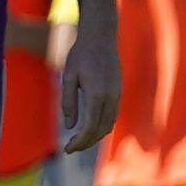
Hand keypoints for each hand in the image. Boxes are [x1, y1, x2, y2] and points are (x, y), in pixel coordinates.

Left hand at [57, 35, 120, 156]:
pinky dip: (101, 126)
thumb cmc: (80, 54)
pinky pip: (112, 116)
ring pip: (108, 125)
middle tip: (70, 148)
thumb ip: (68, 102)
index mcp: (96, 94)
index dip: (79, 142)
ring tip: (78, 140)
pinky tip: (89, 127)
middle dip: (85, 143)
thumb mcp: (68, 77)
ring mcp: (117, 95)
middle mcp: (110, 97)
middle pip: (100, 131)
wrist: (100, 36)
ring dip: (94, 137)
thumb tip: (70, 126)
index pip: (89, 128)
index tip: (67, 149)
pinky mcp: (118, 92)